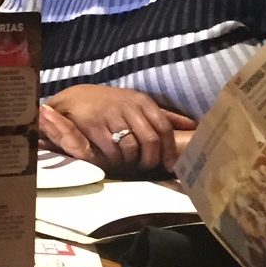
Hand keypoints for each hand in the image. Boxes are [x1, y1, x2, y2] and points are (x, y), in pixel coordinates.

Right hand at [44, 85, 195, 173]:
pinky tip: (113, 161)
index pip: (163, 127)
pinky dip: (114, 160)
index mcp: (141, 101)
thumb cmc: (110, 104)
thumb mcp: (136, 104)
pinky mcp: (93, 125)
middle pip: (150, 140)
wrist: (74, 98)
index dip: (169, 149)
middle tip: (147, 168)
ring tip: (129, 165)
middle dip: (151, 159)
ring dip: (131, 162)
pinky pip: (111, 149)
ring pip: (131, 147)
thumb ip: (163, 114)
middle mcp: (128, 106)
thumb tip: (192, 125)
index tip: (170, 165)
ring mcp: (110, 115)